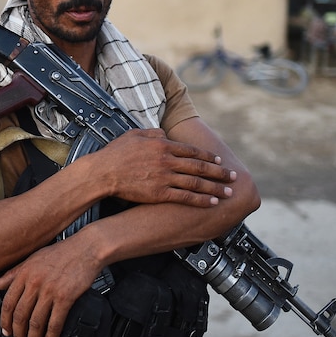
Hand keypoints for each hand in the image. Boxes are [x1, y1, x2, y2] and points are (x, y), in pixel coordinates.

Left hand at [0, 238, 98, 336]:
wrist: (86, 248)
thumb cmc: (61, 253)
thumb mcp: (32, 259)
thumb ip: (13, 274)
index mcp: (25, 273)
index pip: (9, 302)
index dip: (5, 320)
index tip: (6, 330)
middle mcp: (35, 282)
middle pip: (21, 315)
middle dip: (18, 333)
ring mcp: (50, 290)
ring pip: (36, 321)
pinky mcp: (65, 297)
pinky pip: (55, 322)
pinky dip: (51, 336)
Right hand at [80, 128, 235, 206]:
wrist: (102, 173)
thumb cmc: (115, 153)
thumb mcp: (134, 134)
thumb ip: (153, 133)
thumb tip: (165, 135)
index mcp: (163, 145)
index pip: (192, 151)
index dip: (208, 156)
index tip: (219, 160)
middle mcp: (167, 160)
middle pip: (199, 167)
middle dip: (219, 172)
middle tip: (233, 176)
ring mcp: (165, 178)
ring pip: (196, 183)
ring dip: (215, 188)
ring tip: (228, 192)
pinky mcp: (160, 193)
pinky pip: (185, 198)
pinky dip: (200, 200)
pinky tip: (211, 203)